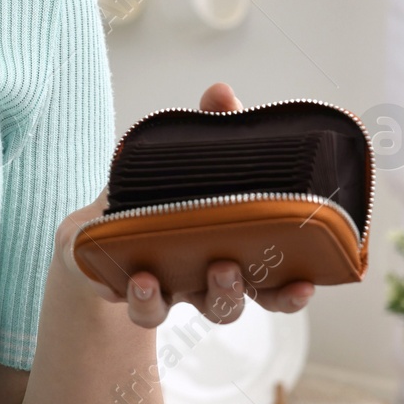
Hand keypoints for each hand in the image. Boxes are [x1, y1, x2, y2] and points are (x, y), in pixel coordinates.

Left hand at [55, 82, 316, 327]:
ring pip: (184, 310)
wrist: (99, 229)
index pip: (273, 284)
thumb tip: (221, 92)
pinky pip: (141, 308)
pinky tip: (132, 279)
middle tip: (225, 266)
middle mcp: (206, 280)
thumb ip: (209, 128)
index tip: (304, 284)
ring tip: (157, 276)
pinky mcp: (131, 292)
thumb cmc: (160, 192)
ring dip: (171, 297)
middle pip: (230, 303)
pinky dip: (138, 297)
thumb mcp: (183, 157)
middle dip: (231, 290)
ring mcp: (171, 291)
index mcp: (233, 252)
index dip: (290, 292)